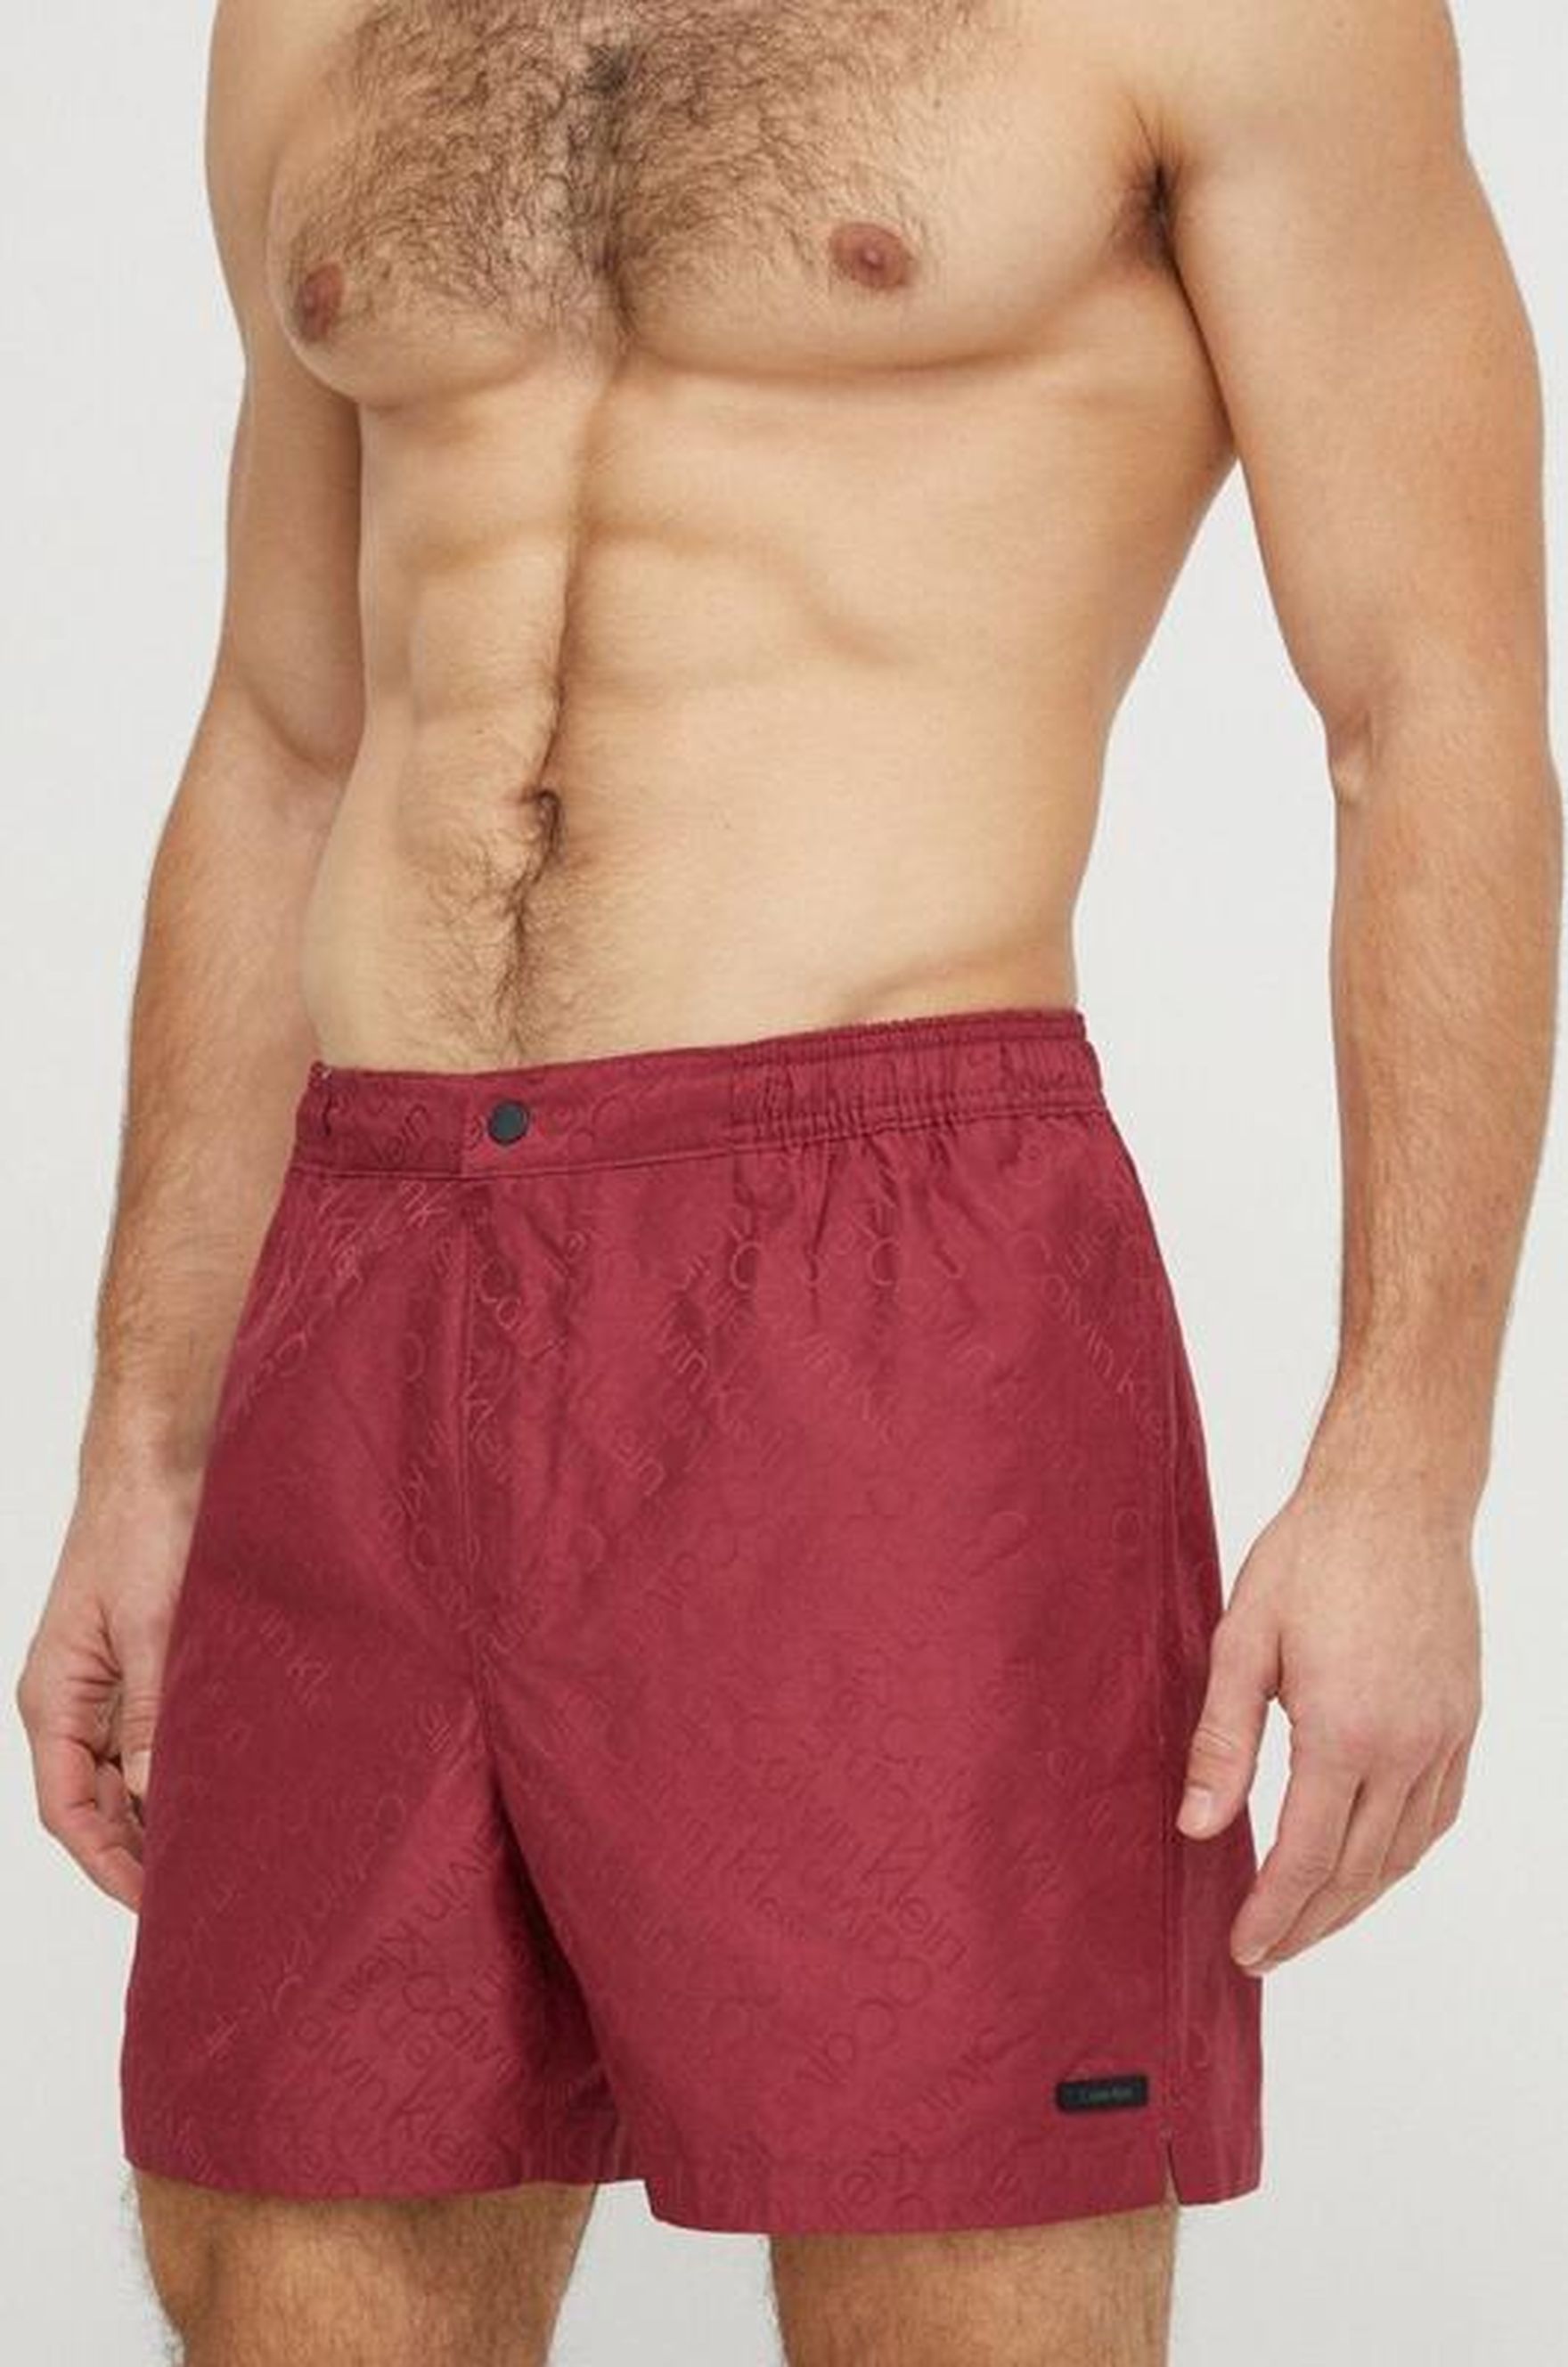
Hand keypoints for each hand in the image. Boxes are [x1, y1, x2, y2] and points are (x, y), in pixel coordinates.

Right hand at [14, 1464, 200, 1910]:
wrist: (161, 1458)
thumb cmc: (143, 1528)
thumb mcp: (154, 1625)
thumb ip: (154, 1713)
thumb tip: (158, 1795)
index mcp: (55, 1700)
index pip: (71, 1813)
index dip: (110, 1866)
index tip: (156, 1906)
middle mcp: (74, 1701)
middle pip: (99, 1804)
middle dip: (141, 1853)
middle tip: (203, 1894)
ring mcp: (108, 1684)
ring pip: (130, 1774)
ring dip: (165, 1812)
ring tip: (221, 1852)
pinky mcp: (145, 1664)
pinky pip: (156, 1735)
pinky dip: (183, 1766)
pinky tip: (226, 1785)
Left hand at [1176, 1474, 1481, 1973]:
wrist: (1397, 1499)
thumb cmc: (1312, 1556)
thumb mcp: (1242, 1640)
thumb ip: (1222, 1741)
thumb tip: (1198, 1827)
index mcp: (1344, 1733)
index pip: (1305, 1858)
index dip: (1272, 1914)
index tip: (1242, 1950)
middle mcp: (1406, 1748)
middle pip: (1356, 1871)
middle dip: (1308, 1924)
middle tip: (1265, 1955)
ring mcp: (1443, 1736)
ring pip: (1402, 1853)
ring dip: (1355, 1900)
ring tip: (1308, 1923)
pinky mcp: (1461, 1720)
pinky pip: (1436, 1814)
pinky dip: (1400, 1855)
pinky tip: (1370, 1863)